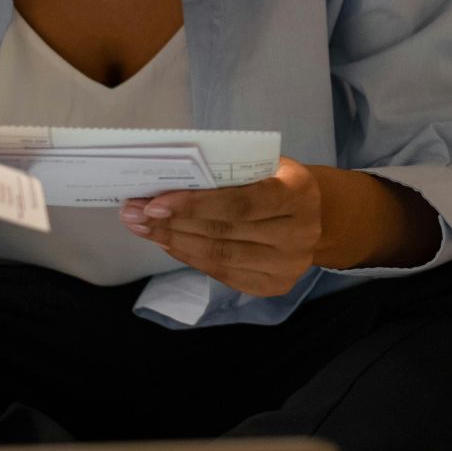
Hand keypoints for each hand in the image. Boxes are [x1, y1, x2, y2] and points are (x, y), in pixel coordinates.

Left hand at [120, 155, 322, 296]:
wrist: (317, 215)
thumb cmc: (279, 180)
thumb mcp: (265, 164)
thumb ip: (228, 173)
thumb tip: (168, 182)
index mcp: (298, 193)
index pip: (240, 203)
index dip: (195, 205)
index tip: (154, 204)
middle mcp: (299, 233)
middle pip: (224, 232)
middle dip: (172, 223)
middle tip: (134, 214)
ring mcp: (288, 265)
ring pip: (219, 256)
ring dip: (174, 242)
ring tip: (143, 229)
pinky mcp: (274, 285)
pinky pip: (223, 273)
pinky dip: (191, 257)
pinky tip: (169, 243)